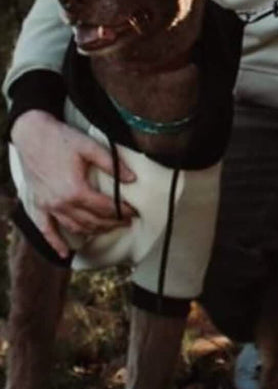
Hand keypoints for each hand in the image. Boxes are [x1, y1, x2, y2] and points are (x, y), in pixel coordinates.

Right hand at [9, 110, 136, 256]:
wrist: (32, 135)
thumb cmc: (62, 139)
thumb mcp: (91, 147)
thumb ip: (113, 164)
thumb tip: (132, 178)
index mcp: (76, 190)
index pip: (105, 207)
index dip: (122, 211)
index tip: (134, 212)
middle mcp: (61, 203)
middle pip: (92, 221)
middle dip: (112, 223)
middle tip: (127, 221)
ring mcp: (48, 206)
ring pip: (74, 227)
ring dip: (93, 231)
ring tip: (108, 228)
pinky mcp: (37, 205)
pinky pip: (46, 230)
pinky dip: (55, 243)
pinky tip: (65, 254)